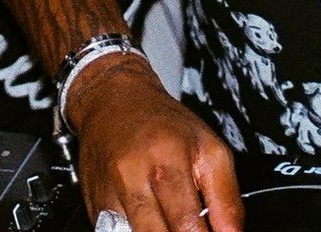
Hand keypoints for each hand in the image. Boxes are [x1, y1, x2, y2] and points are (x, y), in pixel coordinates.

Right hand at [67, 56, 243, 231]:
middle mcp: (133, 176)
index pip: (187, 224)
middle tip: (193, 230)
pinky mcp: (93, 204)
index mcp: (169, 161)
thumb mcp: (210, 149)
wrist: (113, 101)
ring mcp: (109, 192)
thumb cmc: (164, 125)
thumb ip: (227, 198)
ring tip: (171, 225)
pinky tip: (149, 223)